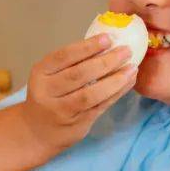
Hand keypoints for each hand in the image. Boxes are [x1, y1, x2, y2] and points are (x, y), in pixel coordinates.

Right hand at [22, 34, 137, 151]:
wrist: (37, 131)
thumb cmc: (49, 96)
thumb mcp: (50, 76)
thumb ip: (72, 62)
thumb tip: (107, 42)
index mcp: (41, 73)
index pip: (64, 56)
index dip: (87, 47)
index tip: (108, 38)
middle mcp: (48, 92)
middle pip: (79, 74)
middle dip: (106, 61)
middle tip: (126, 51)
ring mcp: (62, 110)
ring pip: (91, 94)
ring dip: (115, 80)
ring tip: (132, 68)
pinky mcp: (77, 124)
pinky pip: (100, 106)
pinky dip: (116, 93)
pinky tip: (127, 83)